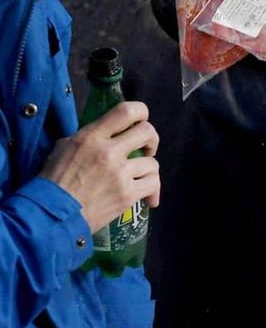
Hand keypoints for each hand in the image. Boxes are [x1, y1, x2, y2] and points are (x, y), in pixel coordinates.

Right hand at [39, 102, 160, 232]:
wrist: (50, 216)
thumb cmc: (52, 182)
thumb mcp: (63, 149)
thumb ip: (87, 138)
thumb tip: (106, 134)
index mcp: (91, 137)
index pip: (126, 111)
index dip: (141, 112)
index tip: (141, 121)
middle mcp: (109, 152)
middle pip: (147, 132)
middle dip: (151, 139)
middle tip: (145, 148)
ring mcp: (120, 174)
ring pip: (153, 162)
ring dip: (148, 169)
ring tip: (138, 176)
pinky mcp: (127, 195)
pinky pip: (153, 184)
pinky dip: (152, 190)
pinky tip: (147, 197)